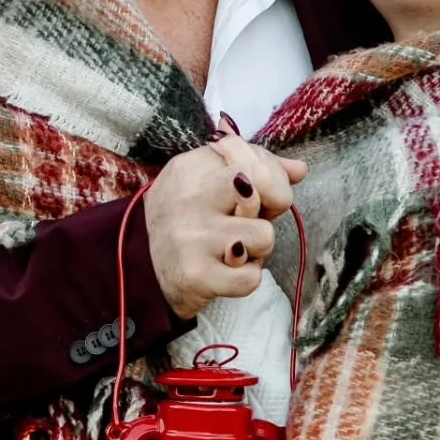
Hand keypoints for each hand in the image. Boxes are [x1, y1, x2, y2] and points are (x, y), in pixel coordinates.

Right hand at [144, 135, 307, 318]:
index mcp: (192, 166)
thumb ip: (255, 168)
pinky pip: (251, 278)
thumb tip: (299, 170)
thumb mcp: (207, 181)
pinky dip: (244, 280)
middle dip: (268, 210)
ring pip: (265, 236)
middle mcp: (190, 197)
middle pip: (266, 190)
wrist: (140, 269)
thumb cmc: (186, 220)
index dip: (272, 180)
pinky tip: (224, 272)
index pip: (256, 160)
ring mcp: (192, 237)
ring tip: (231, 250)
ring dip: (256, 250)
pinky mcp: (196, 275)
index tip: (256, 194)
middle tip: (246, 221)